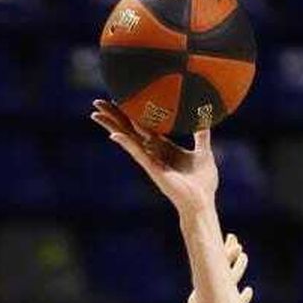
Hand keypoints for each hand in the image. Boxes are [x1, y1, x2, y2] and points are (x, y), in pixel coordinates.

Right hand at [90, 102, 218, 215]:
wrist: (202, 202)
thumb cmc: (203, 183)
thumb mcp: (203, 152)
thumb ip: (202, 134)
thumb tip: (206, 116)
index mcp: (164, 147)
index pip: (143, 126)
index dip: (130, 113)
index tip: (119, 99)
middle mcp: (153, 152)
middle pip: (129, 129)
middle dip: (114, 116)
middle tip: (97, 103)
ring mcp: (151, 160)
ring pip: (127, 138)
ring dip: (111, 126)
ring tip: (95, 115)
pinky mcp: (152, 169)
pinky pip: (137, 153)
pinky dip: (126, 144)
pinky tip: (113, 135)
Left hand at [165, 233, 250, 302]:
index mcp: (200, 301)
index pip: (216, 276)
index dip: (225, 260)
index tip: (234, 244)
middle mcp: (205, 301)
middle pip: (220, 273)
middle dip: (228, 256)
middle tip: (235, 239)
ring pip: (226, 285)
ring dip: (235, 271)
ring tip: (243, 256)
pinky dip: (240, 296)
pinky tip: (248, 291)